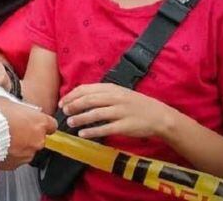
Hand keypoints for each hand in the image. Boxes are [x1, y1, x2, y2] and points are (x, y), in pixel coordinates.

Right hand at [0, 97, 57, 169]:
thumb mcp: (6, 101)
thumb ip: (18, 108)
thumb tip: (18, 109)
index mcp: (39, 122)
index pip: (52, 125)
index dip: (42, 122)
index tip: (34, 121)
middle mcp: (37, 140)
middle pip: (39, 138)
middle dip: (28, 134)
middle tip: (13, 127)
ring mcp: (27, 154)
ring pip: (27, 149)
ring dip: (18, 145)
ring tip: (3, 137)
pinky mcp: (16, 165)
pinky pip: (16, 159)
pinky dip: (9, 154)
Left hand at [60, 83, 175, 139]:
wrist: (159, 116)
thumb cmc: (136, 104)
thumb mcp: (119, 93)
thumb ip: (102, 93)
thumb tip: (79, 97)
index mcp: (112, 88)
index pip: (87, 89)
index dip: (72, 96)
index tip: (63, 102)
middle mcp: (116, 98)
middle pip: (89, 100)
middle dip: (74, 106)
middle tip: (64, 112)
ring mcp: (121, 112)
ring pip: (96, 114)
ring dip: (81, 119)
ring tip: (71, 123)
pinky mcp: (126, 126)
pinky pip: (106, 128)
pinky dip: (92, 131)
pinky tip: (83, 134)